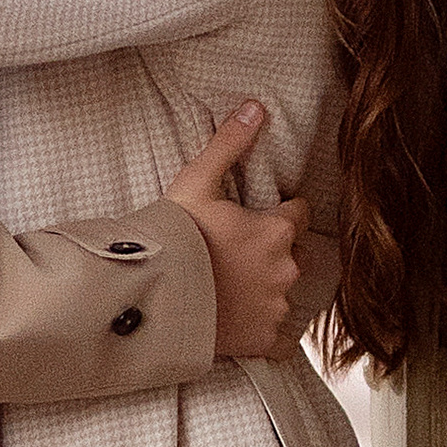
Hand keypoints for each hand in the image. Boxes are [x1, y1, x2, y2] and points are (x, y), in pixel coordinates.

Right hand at [166, 105, 311, 359]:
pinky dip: (263, 331)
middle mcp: (286, 269)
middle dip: (273, 253)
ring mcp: (276, 307)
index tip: (252, 220)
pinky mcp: (264, 340)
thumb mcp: (195, 183)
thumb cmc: (170, 238)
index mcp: (277, 230)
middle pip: (294, 254)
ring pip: (284, 294)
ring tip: (229, 289)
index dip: (277, 214)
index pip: (298, 214)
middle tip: (235, 256)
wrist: (147, 298)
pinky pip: (278, 338)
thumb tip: (257, 107)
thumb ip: (229, 144)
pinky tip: (238, 322)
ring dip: (266, 291)